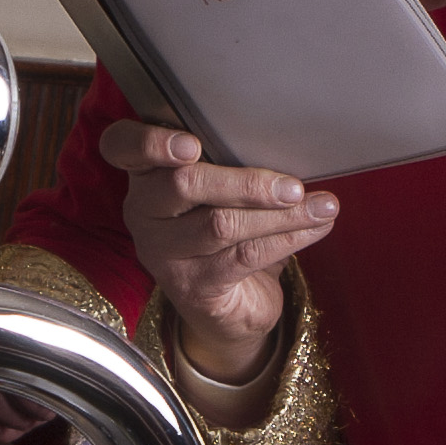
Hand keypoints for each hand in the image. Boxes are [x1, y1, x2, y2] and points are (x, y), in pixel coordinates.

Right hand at [100, 117, 332, 383]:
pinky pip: (243, 256)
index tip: (190, 144)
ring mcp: (164, 251)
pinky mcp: (192, 285)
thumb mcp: (220, 189)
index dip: (150, 142)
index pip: (123, 146)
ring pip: (221, 224)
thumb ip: (231, 160)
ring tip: (322, 206)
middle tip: (293, 186)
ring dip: (280, 215)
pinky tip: (315, 227)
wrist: (227, 307)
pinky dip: (287, 239)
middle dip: (246, 183)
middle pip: (184, 185)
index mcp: (144, 173)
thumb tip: (290, 137)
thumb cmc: (226, 226)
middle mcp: (144, 211)